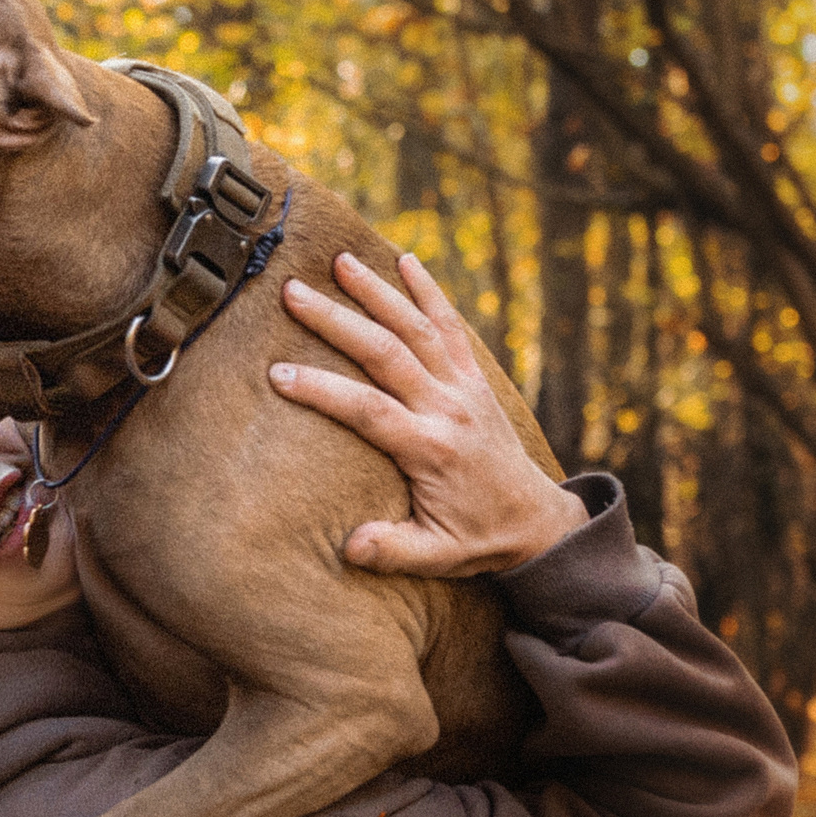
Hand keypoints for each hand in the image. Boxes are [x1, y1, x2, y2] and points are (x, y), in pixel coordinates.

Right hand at [271, 251, 586, 575]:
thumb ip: (392, 550)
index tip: (277, 373)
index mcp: (432, 449)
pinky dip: (429, 291)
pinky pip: (451, 326)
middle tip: (293, 292)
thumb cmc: (477, 538)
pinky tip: (406, 259)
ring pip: (417, 328)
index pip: (369, 410)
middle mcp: (449, 408)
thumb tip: (350, 546)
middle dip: (337, 320)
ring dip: (377, 292)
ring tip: (339, 261)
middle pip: (387, 353)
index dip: (322, 390)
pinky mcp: (474, 378)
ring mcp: (464, 388)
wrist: (538, 521)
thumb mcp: (437, 556)